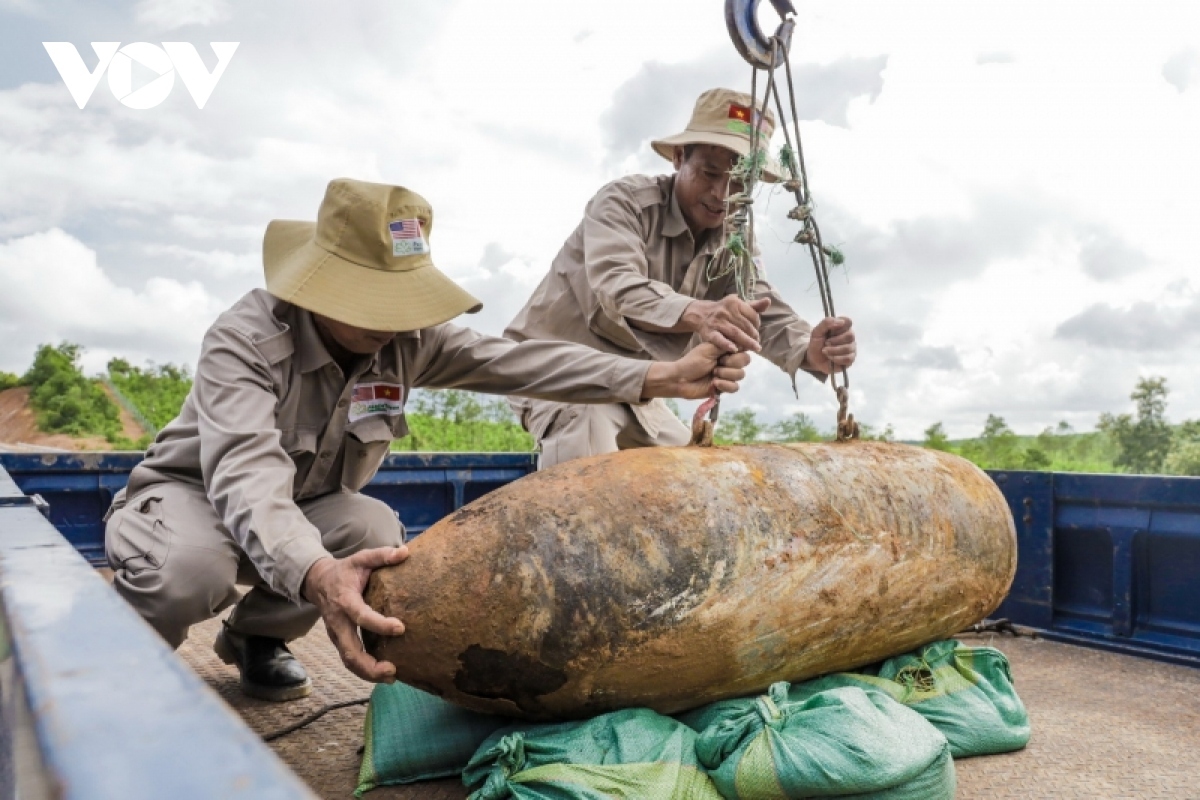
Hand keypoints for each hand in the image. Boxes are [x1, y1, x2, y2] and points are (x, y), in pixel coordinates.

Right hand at [302, 546, 408, 681]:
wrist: (318, 581)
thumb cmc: (345, 571)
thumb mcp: (361, 558)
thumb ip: (382, 555)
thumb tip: (405, 552)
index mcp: (345, 601)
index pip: (361, 616)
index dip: (379, 624)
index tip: (400, 628)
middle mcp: (338, 622)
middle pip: (350, 650)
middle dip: (370, 664)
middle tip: (393, 669)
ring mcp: (336, 634)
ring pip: (348, 660)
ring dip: (368, 673)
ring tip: (391, 677)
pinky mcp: (339, 641)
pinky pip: (349, 660)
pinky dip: (364, 671)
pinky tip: (384, 674)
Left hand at [642, 343, 751, 399]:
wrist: (681, 379)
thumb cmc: (692, 362)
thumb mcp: (709, 349)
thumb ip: (727, 344)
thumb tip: (744, 342)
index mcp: (726, 350)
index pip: (743, 347)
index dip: (737, 350)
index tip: (725, 352)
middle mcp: (729, 361)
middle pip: (745, 360)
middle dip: (732, 362)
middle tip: (717, 363)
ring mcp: (728, 375)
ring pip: (741, 374)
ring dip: (726, 373)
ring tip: (713, 373)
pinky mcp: (725, 388)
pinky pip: (735, 387)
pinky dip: (725, 385)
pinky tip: (714, 383)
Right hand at [680, 296, 770, 353]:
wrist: (701, 313)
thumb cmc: (724, 310)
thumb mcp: (737, 305)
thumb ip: (753, 306)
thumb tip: (768, 301)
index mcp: (734, 303)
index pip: (752, 315)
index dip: (757, 325)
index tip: (757, 332)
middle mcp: (725, 311)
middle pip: (745, 325)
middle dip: (753, 335)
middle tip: (757, 343)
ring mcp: (717, 322)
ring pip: (735, 333)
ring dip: (747, 342)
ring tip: (755, 348)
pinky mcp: (709, 332)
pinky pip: (719, 339)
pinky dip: (727, 345)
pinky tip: (735, 350)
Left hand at [806, 316, 855, 374]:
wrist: (814, 359)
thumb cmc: (817, 343)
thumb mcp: (816, 332)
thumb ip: (826, 323)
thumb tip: (841, 321)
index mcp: (842, 327)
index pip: (848, 321)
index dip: (840, 326)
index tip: (831, 331)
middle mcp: (849, 336)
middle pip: (850, 335)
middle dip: (835, 340)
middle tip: (826, 343)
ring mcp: (851, 348)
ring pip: (848, 348)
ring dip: (833, 350)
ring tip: (825, 351)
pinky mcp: (851, 359)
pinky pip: (848, 358)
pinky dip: (837, 358)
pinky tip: (830, 357)